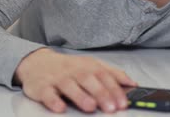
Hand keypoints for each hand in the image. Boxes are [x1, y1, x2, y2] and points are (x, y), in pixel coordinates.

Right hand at [14, 48, 136, 113]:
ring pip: (69, 85)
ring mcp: (57, 78)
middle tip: (111, 107)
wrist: (37, 63)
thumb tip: (132, 84)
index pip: (104, 75)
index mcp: (88, 65)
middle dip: (101, 93)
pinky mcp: (42, 87)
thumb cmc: (69, 68)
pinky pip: (47, 93)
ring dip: (80, 96)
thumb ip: (112, 74)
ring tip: (90, 107)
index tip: (123, 102)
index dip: (115, 89)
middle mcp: (73, 70)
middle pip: (88, 80)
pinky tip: (60, 108)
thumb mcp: (91, 66)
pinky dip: (53, 100)